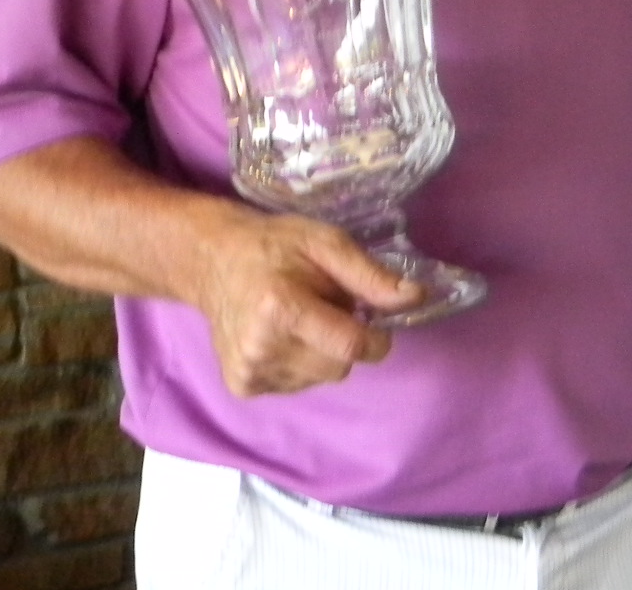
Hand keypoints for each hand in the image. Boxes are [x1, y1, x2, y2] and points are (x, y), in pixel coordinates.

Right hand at [192, 209, 423, 396]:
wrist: (213, 261)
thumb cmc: (275, 246)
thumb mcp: (327, 244)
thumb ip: (371, 276)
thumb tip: (417, 297)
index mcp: (280, 309)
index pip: (350, 346)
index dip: (376, 339)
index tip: (375, 323)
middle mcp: (260, 348)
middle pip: (338, 367)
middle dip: (345, 342)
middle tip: (325, 308)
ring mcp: (248, 372)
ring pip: (319, 378)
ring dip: (321, 353)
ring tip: (300, 320)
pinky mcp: (241, 387)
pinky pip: (296, 385)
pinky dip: (299, 364)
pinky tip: (282, 337)